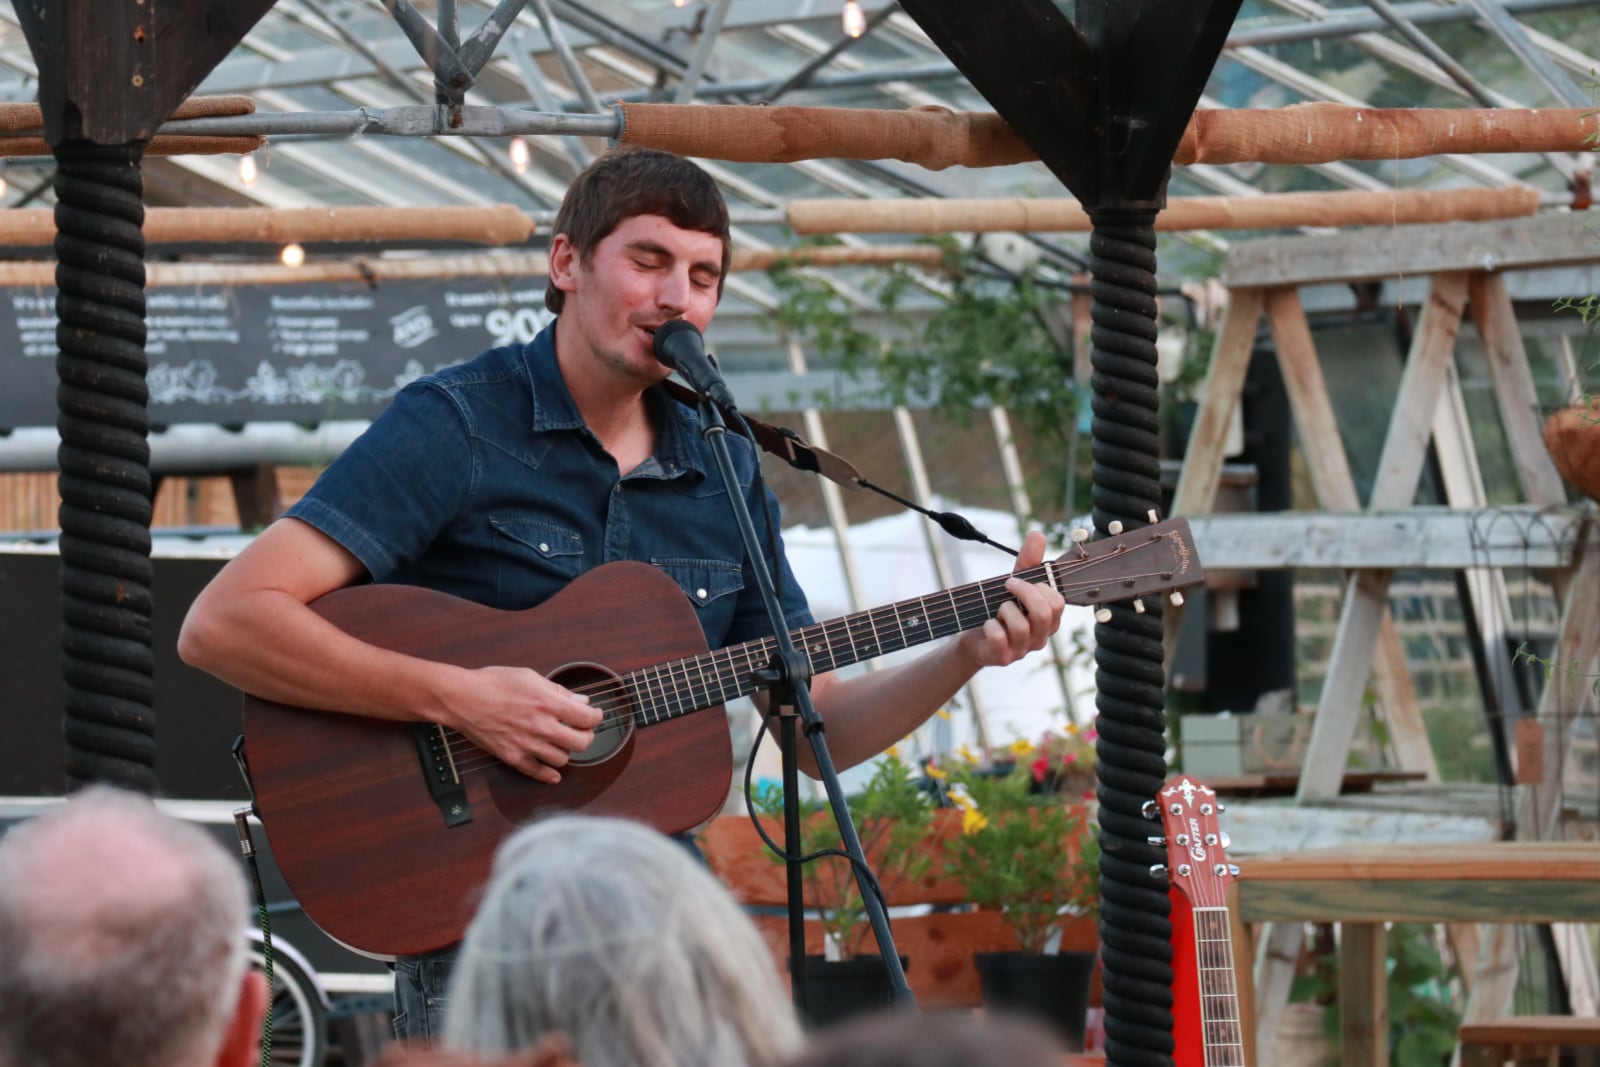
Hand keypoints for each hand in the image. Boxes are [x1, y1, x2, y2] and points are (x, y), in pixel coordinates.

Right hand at [439, 666, 603, 783]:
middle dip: (586, 736)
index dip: (597, 717)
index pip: (587, 718)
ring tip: (562, 743)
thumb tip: (580, 700)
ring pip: (562, 759)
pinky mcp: (512, 757)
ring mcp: (526, 745)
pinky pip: (537, 772)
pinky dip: (549, 775)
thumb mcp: (530, 677)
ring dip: (566, 751)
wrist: (462, 698)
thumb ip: (558, 691)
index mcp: (548, 703)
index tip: (595, 715)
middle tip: (582, 731)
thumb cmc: (493, 683)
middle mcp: (540, 727)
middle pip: (581, 743)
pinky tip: (554, 773)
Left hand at [956, 530, 1064, 668]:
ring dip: (1004, 610)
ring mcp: (1023, 650)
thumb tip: (1038, 534)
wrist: (973, 637)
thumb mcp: (1014, 584)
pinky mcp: (1003, 658)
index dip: (1037, 587)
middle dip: (1022, 593)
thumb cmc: (998, 608)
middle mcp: (1040, 637)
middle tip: (1007, 585)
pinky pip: (999, 638)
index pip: (1057, 602)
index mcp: (1049, 620)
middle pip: (1044, 614)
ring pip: (1021, 627)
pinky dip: (990, 626)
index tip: (1018, 579)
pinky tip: (987, 624)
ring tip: (997, 610)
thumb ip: (1028, 561)